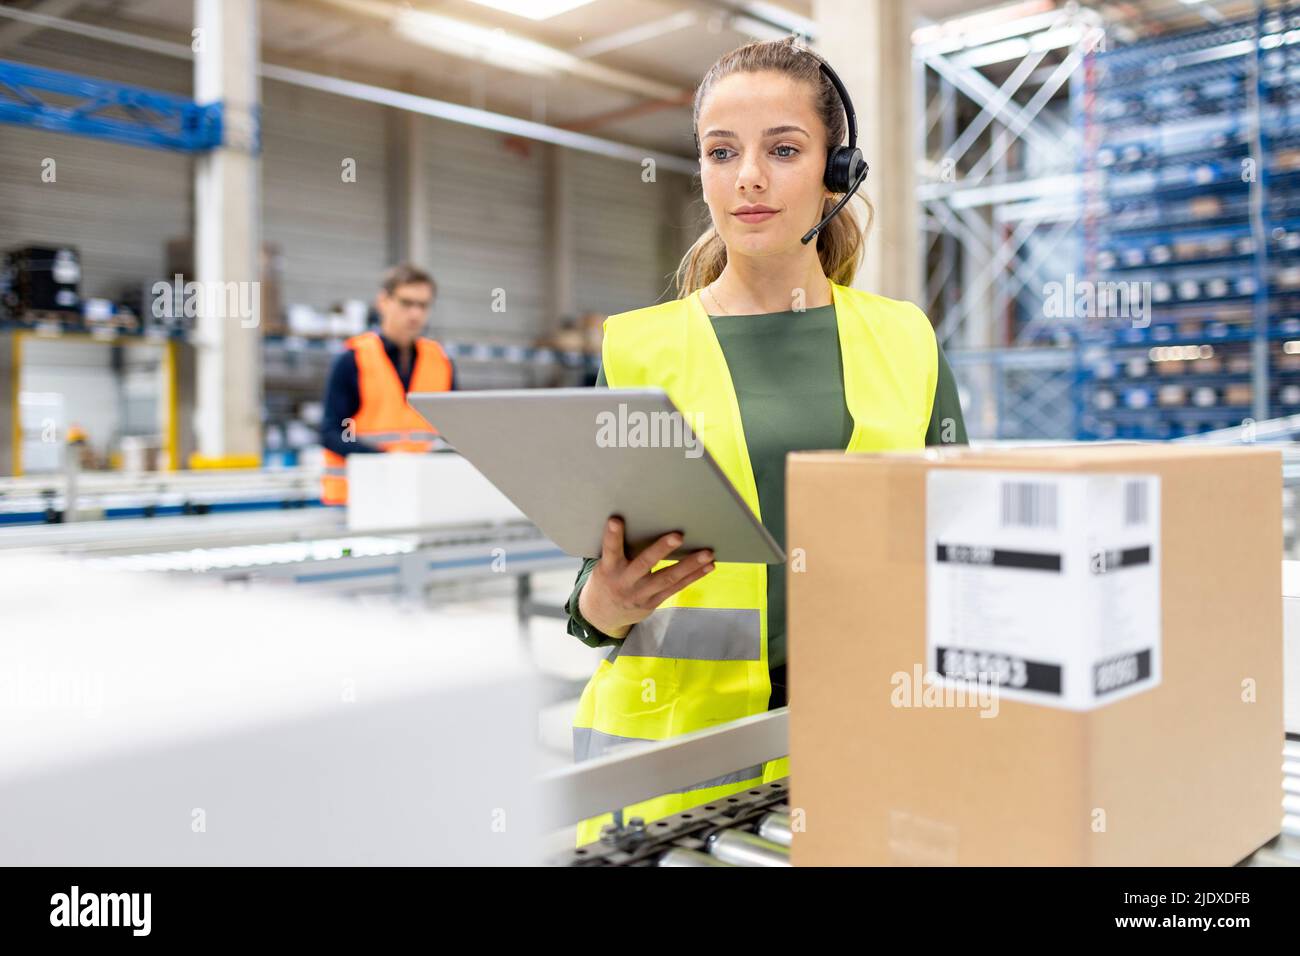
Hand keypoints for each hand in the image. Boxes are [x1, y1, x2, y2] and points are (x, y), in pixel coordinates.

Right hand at [577, 517, 714, 638]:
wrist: (604, 615)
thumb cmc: (607, 579)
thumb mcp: (605, 566)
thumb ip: (619, 551)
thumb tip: (643, 524)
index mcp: (609, 569)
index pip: (610, 550)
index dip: (612, 536)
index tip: (615, 520)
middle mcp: (625, 582)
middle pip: (644, 564)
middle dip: (661, 550)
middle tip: (677, 536)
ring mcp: (641, 594)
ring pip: (667, 578)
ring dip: (690, 564)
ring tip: (707, 553)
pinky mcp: (653, 602)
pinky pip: (676, 588)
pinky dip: (694, 576)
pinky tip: (708, 566)